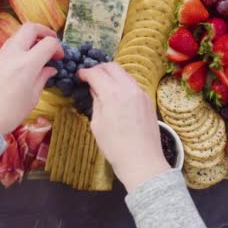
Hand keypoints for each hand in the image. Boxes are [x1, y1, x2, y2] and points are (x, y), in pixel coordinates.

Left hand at [0, 23, 62, 133]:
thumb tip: (50, 69)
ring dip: (28, 41)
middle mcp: (12, 54)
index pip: (48, 43)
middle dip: (44, 31)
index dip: (57, 47)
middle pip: (30, 28)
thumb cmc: (10, 113)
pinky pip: (5, 50)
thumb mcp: (32, 97)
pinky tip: (17, 68)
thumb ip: (42, 78)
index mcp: (27, 64)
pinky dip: (15, 52)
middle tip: (49, 43)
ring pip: (16, 37)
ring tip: (34, 55)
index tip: (59, 57)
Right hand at [78, 63, 169, 191]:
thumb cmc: (115, 147)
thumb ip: (96, 102)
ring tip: (103, 83)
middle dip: (99, 68)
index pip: (96, 73)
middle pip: (112, 67)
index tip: (79, 75)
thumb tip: (95, 89)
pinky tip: (116, 93)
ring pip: (125, 74)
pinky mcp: (148, 100)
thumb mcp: (97, 124)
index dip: (85, 72)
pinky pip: (133, 84)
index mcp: (113, 94)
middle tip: (90, 76)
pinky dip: (122, 83)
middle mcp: (129, 88)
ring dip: (112, 74)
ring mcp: (141, 93)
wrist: (142, 161)